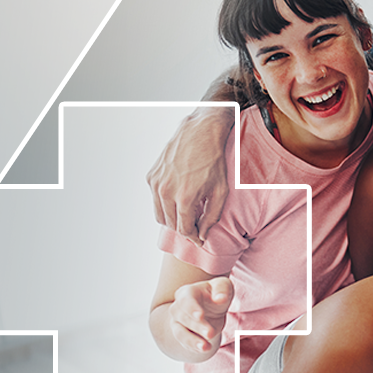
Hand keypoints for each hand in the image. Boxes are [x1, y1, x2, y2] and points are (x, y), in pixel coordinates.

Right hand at [147, 107, 232, 245]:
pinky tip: (178, 197)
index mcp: (184, 197)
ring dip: (172, 219)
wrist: (199, 133)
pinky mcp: (151, 177)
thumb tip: (201, 236)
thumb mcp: (221, 191)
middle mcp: (166, 192)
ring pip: (159, 215)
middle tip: (194, 225)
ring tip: (186, 213)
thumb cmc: (214, 161)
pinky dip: (164, 204)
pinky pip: (155, 200)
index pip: (184, 230)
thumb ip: (211, 217)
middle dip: (183, 229)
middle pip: (170, 225)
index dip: (193, 237)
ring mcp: (156, 184)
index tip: (199, 239)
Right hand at [168, 277, 233, 356]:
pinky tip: (206, 348)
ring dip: (192, 341)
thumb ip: (222, 290)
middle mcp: (178, 307)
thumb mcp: (223, 286)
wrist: (211, 309)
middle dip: (196, 326)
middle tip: (210, 333)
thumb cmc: (216, 294)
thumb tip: (220, 299)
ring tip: (205, 347)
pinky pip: (185, 343)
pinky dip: (194, 347)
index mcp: (187, 292)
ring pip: (180, 333)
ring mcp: (177, 322)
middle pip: (183, 317)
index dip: (192, 308)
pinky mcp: (181, 335)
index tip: (200, 315)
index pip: (185, 300)